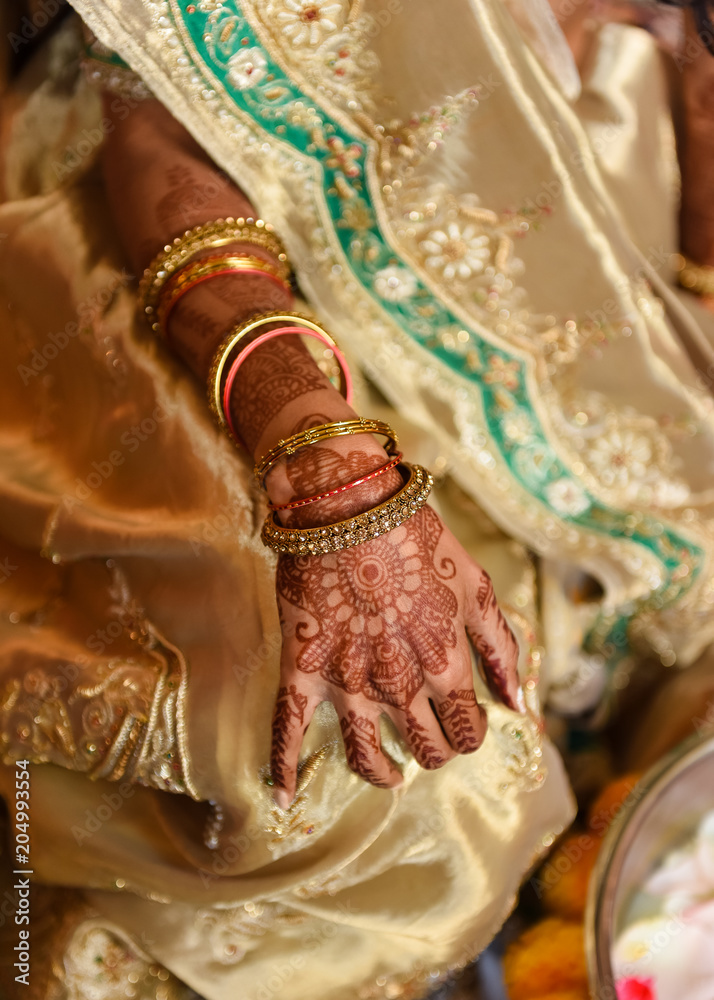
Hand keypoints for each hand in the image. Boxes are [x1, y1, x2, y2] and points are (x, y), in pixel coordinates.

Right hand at [270, 504, 523, 805]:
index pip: (467, 731)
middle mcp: (398, 686)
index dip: (469, 733)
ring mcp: (346, 683)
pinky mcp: (302, 671)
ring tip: (387, 773)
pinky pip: (286, 731)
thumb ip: (502, 650)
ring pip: (366, 756)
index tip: (463, 723)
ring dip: (381, 773)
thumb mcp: (477, 588)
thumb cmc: (418, 541)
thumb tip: (521, 706)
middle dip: (433, 749)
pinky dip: (283, 768)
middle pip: (424, 749)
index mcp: (445, 666)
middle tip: (429, 737)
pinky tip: (283, 795)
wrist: (348, 507)